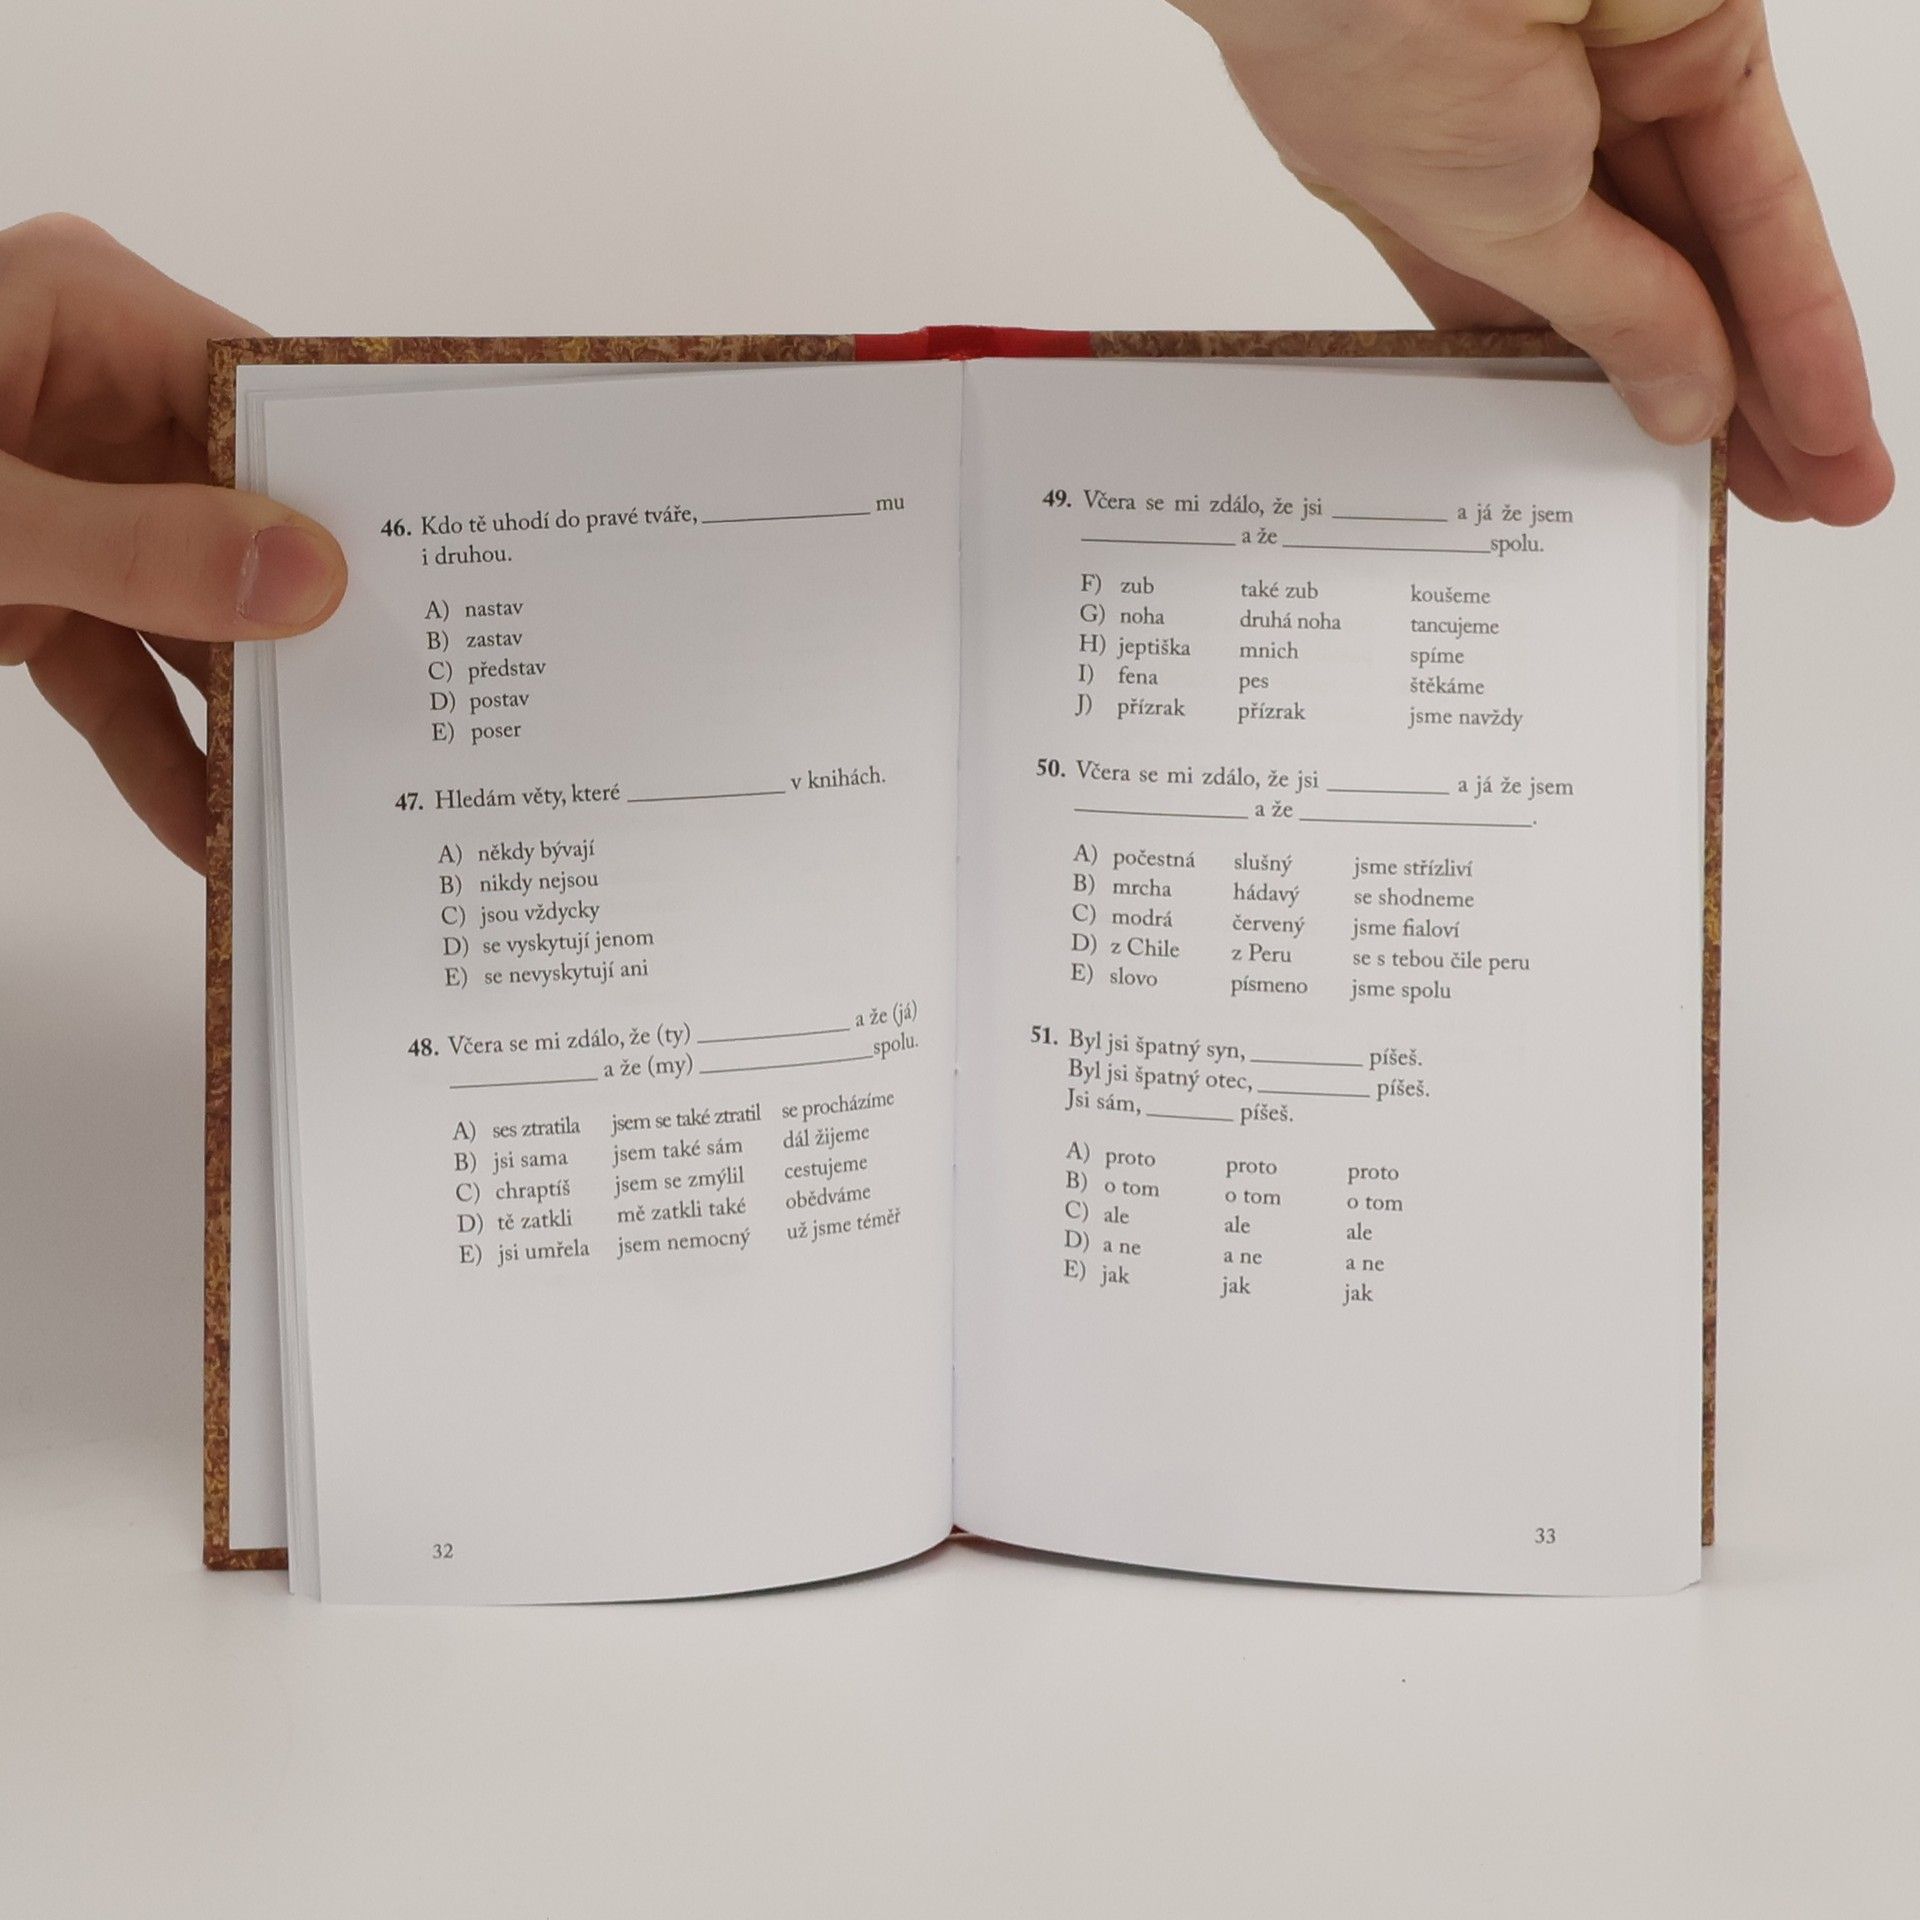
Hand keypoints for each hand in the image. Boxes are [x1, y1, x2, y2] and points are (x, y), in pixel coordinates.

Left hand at [0, 214, 346, 870]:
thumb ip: (136, 544)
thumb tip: (306, 572)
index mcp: (81, 317)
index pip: (262, 388)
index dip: (349, 479)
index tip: (434, 569)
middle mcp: (89, 399)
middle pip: (245, 513)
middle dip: (304, 621)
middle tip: (397, 702)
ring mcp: (69, 499)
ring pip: (193, 608)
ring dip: (241, 708)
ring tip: (318, 793)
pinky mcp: (34, 589)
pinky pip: (121, 673)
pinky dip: (156, 751)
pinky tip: (200, 829)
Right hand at [1172, 0, 1893, 524]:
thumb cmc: (1369, 41)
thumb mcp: (1495, 227)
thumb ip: (1611, 311)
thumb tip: (1681, 400)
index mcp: (1429, 189)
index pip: (1535, 321)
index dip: (1594, 404)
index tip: (1632, 480)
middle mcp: (1521, 138)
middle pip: (1645, 294)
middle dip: (1713, 406)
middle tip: (1762, 502)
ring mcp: (1614, 83)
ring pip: (1721, 251)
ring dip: (1780, 374)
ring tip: (1824, 483)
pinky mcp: (1704, 31)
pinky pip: (1766, 188)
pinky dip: (1798, 296)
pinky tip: (1820, 400)